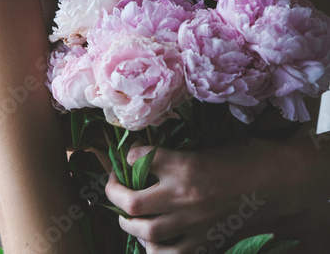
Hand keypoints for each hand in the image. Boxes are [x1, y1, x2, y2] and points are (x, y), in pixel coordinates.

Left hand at [105, 136, 329, 252]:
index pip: (141, 158)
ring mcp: (194, 221)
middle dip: (115, 193)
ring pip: (147, 231)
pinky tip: (152, 241)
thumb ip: (177, 156)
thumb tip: (151, 159)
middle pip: (133, 201)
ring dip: (130, 223)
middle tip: (114, 185)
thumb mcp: (206, 147)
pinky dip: (156, 249)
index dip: (129, 155)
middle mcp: (184, 195)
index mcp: (185, 164)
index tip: (129, 156)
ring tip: (127, 215)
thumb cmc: (244, 156)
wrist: (277, 181)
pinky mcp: (206, 240)